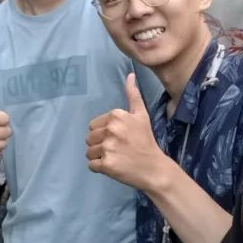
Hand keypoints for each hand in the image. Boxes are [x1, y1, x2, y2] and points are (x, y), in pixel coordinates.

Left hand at [86, 74, 166, 190]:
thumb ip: (133, 95)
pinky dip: (99, 168)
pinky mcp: (106, 164)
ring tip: (115, 157)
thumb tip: (130, 74)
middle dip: (99, 145)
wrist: (154, 168)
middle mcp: (111, 129)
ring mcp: (108, 148)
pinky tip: (113, 166)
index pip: (93, 126)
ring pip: (89, 152)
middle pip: (89, 138)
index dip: (104, 133)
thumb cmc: (146, 141)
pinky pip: (91, 165)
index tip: (118, 138)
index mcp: (116, 116)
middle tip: (116, 149)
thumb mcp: (142, 115)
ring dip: (98, 157)